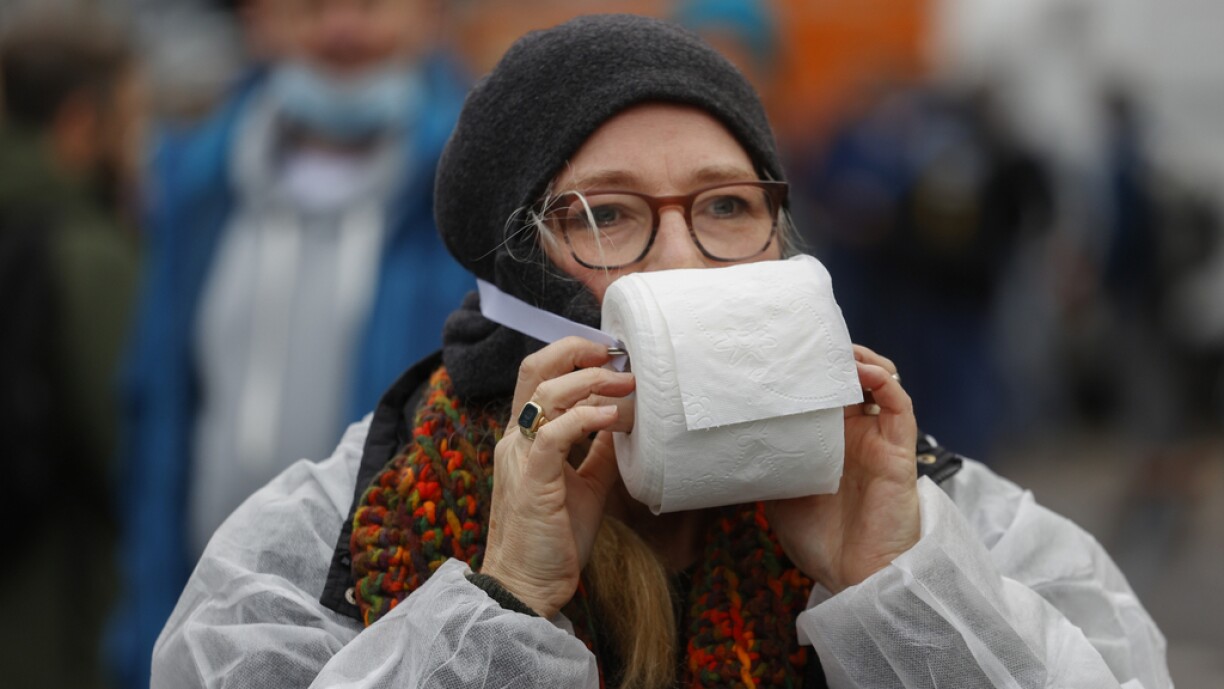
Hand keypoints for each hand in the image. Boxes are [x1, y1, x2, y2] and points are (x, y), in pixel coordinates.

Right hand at [480, 337, 634, 617]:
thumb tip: (623, 419)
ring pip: (546, 394)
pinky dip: (586, 417)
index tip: (614, 356)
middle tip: (618, 354)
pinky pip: (555, 434)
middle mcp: (516, 439)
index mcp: (525, 438)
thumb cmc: (554, 539)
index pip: (540, 376)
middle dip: (577, 351)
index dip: (574, 356)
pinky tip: (614, 417)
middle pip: (535, 369)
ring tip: (628, 385)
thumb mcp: (586, 484)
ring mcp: (520, 457)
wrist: (528, 586)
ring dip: (593, 381)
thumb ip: (598, 450)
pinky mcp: (534, 479)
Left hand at [766, 345, 919, 592]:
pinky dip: (884, 380)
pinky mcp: (898, 448)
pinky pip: (899, 404)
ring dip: (858, 359)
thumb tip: (726, 436)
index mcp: (827, 439)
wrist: (855, 577)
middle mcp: (854, 432)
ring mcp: (878, 437)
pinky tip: (864, 371)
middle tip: (802, 340)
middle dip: (828, 354)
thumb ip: (766, 460)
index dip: (806, 367)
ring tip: (834, 350)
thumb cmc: (819, 539)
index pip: (821, 389)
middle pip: (848, 376)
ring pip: (878, 379)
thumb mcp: (778, 492)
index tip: (778, 349)